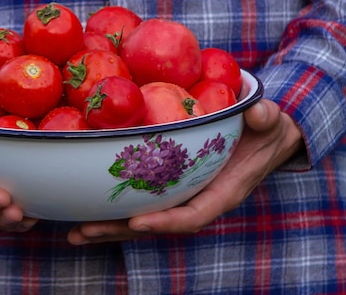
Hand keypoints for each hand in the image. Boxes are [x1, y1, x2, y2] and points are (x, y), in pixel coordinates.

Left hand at [67, 98, 302, 244]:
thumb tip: (260, 113)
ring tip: (73, 231)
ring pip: (143, 219)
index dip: (165, 222)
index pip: (193, 215)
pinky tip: (85, 209)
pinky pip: (142, 202)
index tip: (137, 222)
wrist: (265, 138)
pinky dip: (114, 210)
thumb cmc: (267, 130)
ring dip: (109, 227)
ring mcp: (183, 196)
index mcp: (223, 192)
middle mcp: (199, 200)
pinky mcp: (171, 188)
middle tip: (83, 231)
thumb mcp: (271, 122)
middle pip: (157, 225)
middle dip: (120, 230)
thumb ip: (267, 119)